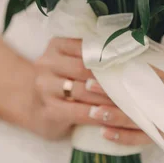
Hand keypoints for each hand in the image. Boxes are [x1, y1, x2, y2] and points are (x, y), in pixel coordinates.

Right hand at [28, 37, 150, 144]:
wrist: (27, 102)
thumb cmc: (60, 79)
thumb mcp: (69, 59)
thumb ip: (91, 53)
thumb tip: (130, 47)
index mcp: (56, 46)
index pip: (87, 46)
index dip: (111, 54)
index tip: (134, 60)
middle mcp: (47, 63)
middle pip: (85, 68)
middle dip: (111, 76)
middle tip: (136, 81)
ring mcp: (45, 88)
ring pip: (83, 91)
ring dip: (108, 97)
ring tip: (130, 99)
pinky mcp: (48, 110)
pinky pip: (78, 112)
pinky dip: (97, 114)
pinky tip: (113, 116)